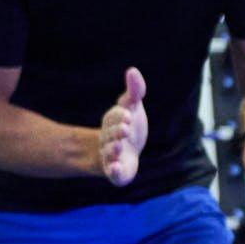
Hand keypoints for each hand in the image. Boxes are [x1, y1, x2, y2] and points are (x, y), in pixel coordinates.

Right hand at [100, 67, 147, 186]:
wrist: (125, 152)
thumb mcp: (133, 107)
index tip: (127, 114)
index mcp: (113, 122)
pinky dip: (113, 170)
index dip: (119, 116)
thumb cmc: (129, 126)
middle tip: (125, 128)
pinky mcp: (117, 172)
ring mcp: (112, 155)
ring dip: (113, 148)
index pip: (114, 117)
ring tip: (118, 145)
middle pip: (110, 134)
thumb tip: (132, 70)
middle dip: (116, 131)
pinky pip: (113, 173)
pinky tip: (115, 168)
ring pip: (109, 152)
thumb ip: (134, 91)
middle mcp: (110, 139)